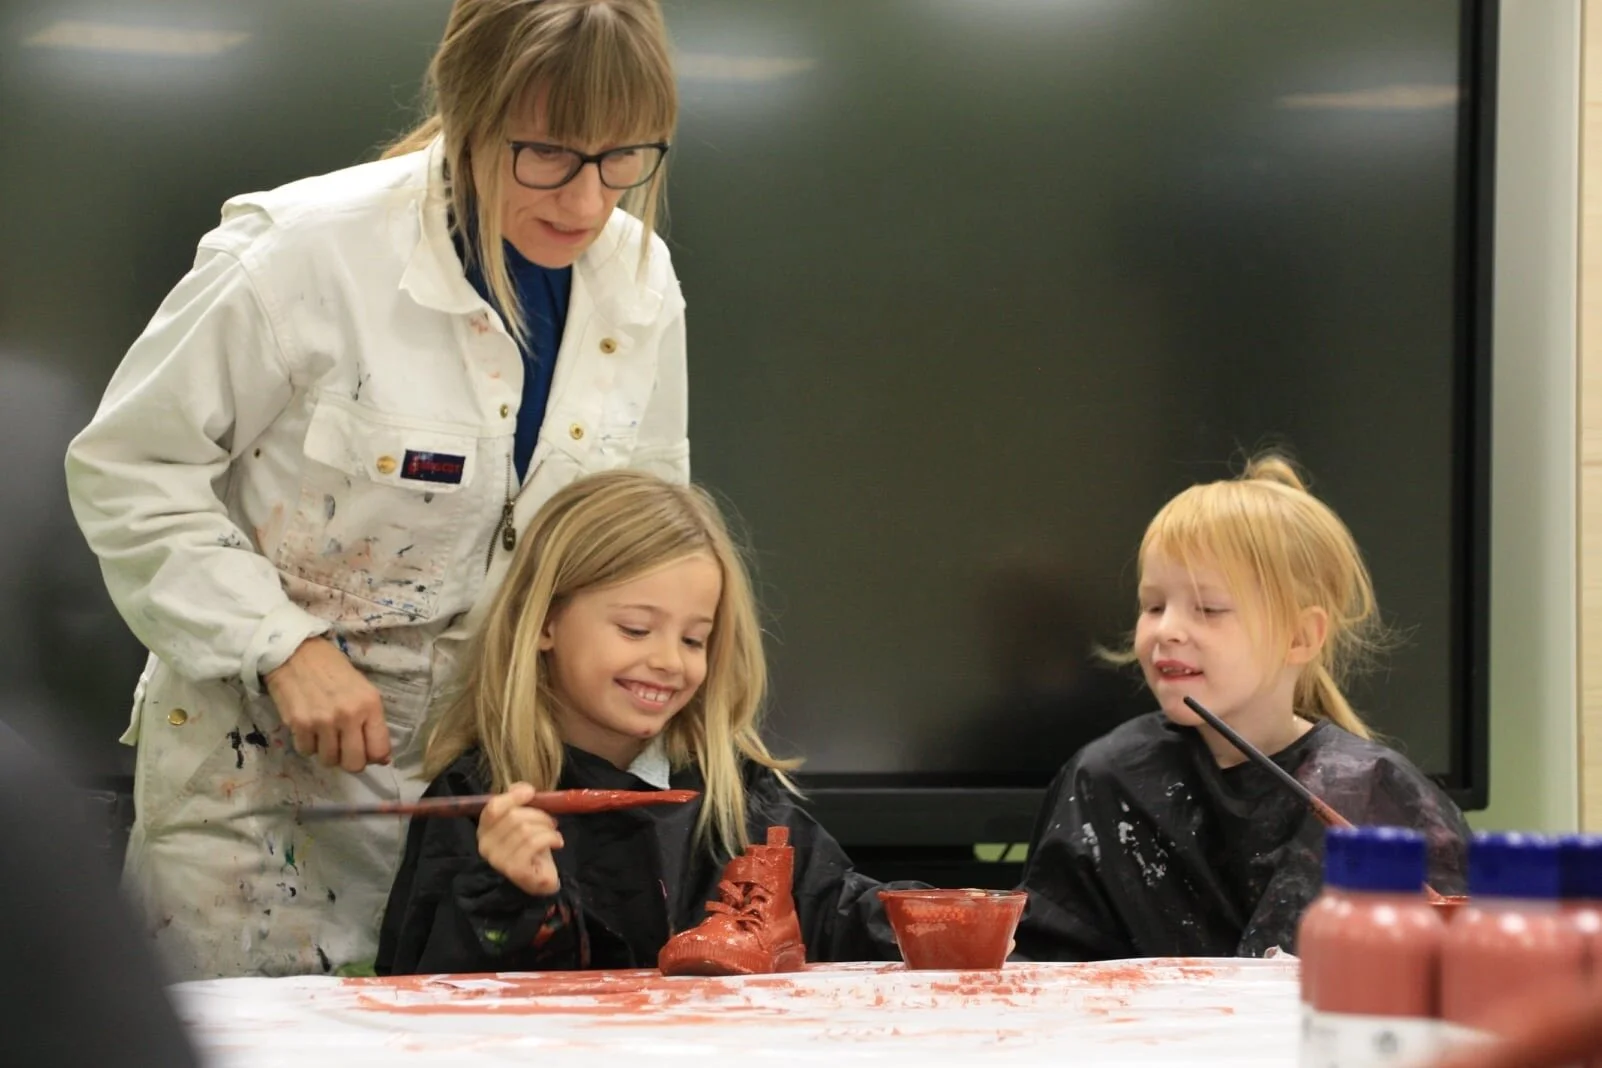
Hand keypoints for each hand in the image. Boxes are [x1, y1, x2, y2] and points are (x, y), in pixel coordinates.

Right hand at [264, 637, 390, 771]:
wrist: (296, 652)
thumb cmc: (333, 669)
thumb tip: (383, 758)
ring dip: (327, 752)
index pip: (379, 750)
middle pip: (354, 764)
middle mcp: (348, 715)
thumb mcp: (363, 690)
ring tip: (325, 734)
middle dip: (351, 761)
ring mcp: (322, 721)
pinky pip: (307, 751)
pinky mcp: (299, 724)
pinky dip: (308, 744)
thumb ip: (372, 722)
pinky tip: (309, 727)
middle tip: (345, 750)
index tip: (367, 753)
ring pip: (329, 760)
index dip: (374, 758)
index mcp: (370, 705)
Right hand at [477, 783, 564, 896]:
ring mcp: (499, 861)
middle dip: (538, 814)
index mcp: (484, 831)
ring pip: (525, 829)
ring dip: (546, 827)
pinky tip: (557, 842)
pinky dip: (551, 838)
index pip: (492, 808)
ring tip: (553, 833)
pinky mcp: (515, 871)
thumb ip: (519, 802)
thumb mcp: (525, 820)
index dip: (513, 797)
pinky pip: (534, 844)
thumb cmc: (531, 847)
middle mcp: (486, 847)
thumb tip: (522, 788)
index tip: (531, 792)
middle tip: (550, 820)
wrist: (540, 877)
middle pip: (513, 817)